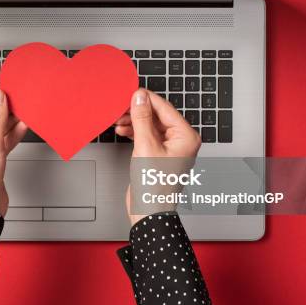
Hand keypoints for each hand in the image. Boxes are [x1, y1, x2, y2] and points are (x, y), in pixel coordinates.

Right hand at [115, 89, 200, 224]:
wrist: (149, 211)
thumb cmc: (154, 186)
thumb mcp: (146, 146)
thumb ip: (142, 118)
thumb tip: (140, 98)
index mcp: (186, 136)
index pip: (165, 108)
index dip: (146, 99)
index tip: (131, 93)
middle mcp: (181, 140)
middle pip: (157, 115)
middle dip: (137, 112)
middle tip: (121, 108)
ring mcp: (170, 147)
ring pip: (150, 124)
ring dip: (134, 121)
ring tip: (119, 121)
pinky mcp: (158, 153)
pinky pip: (147, 135)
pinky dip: (134, 131)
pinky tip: (123, 130)